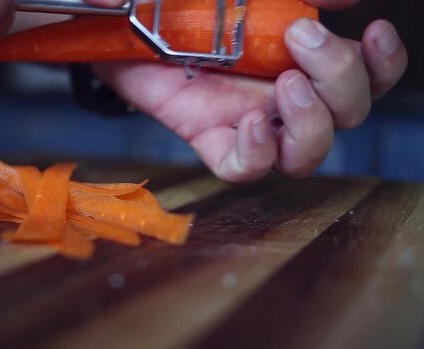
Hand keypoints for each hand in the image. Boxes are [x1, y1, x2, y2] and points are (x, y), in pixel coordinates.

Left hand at [92, 0, 407, 182]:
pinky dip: (258, 154)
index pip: (366, 78)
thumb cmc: (186, 3)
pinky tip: (251, 122)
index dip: (383, 65)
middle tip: (299, 37)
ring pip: (306, 155)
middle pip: (348, 116)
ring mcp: (247, 121)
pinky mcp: (207, 138)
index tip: (373, 31)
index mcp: (301, 59)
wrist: (127, 21)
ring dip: (312, 121)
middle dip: (340, 79)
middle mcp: (282, 95)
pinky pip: (245, 170)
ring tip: (284, 82)